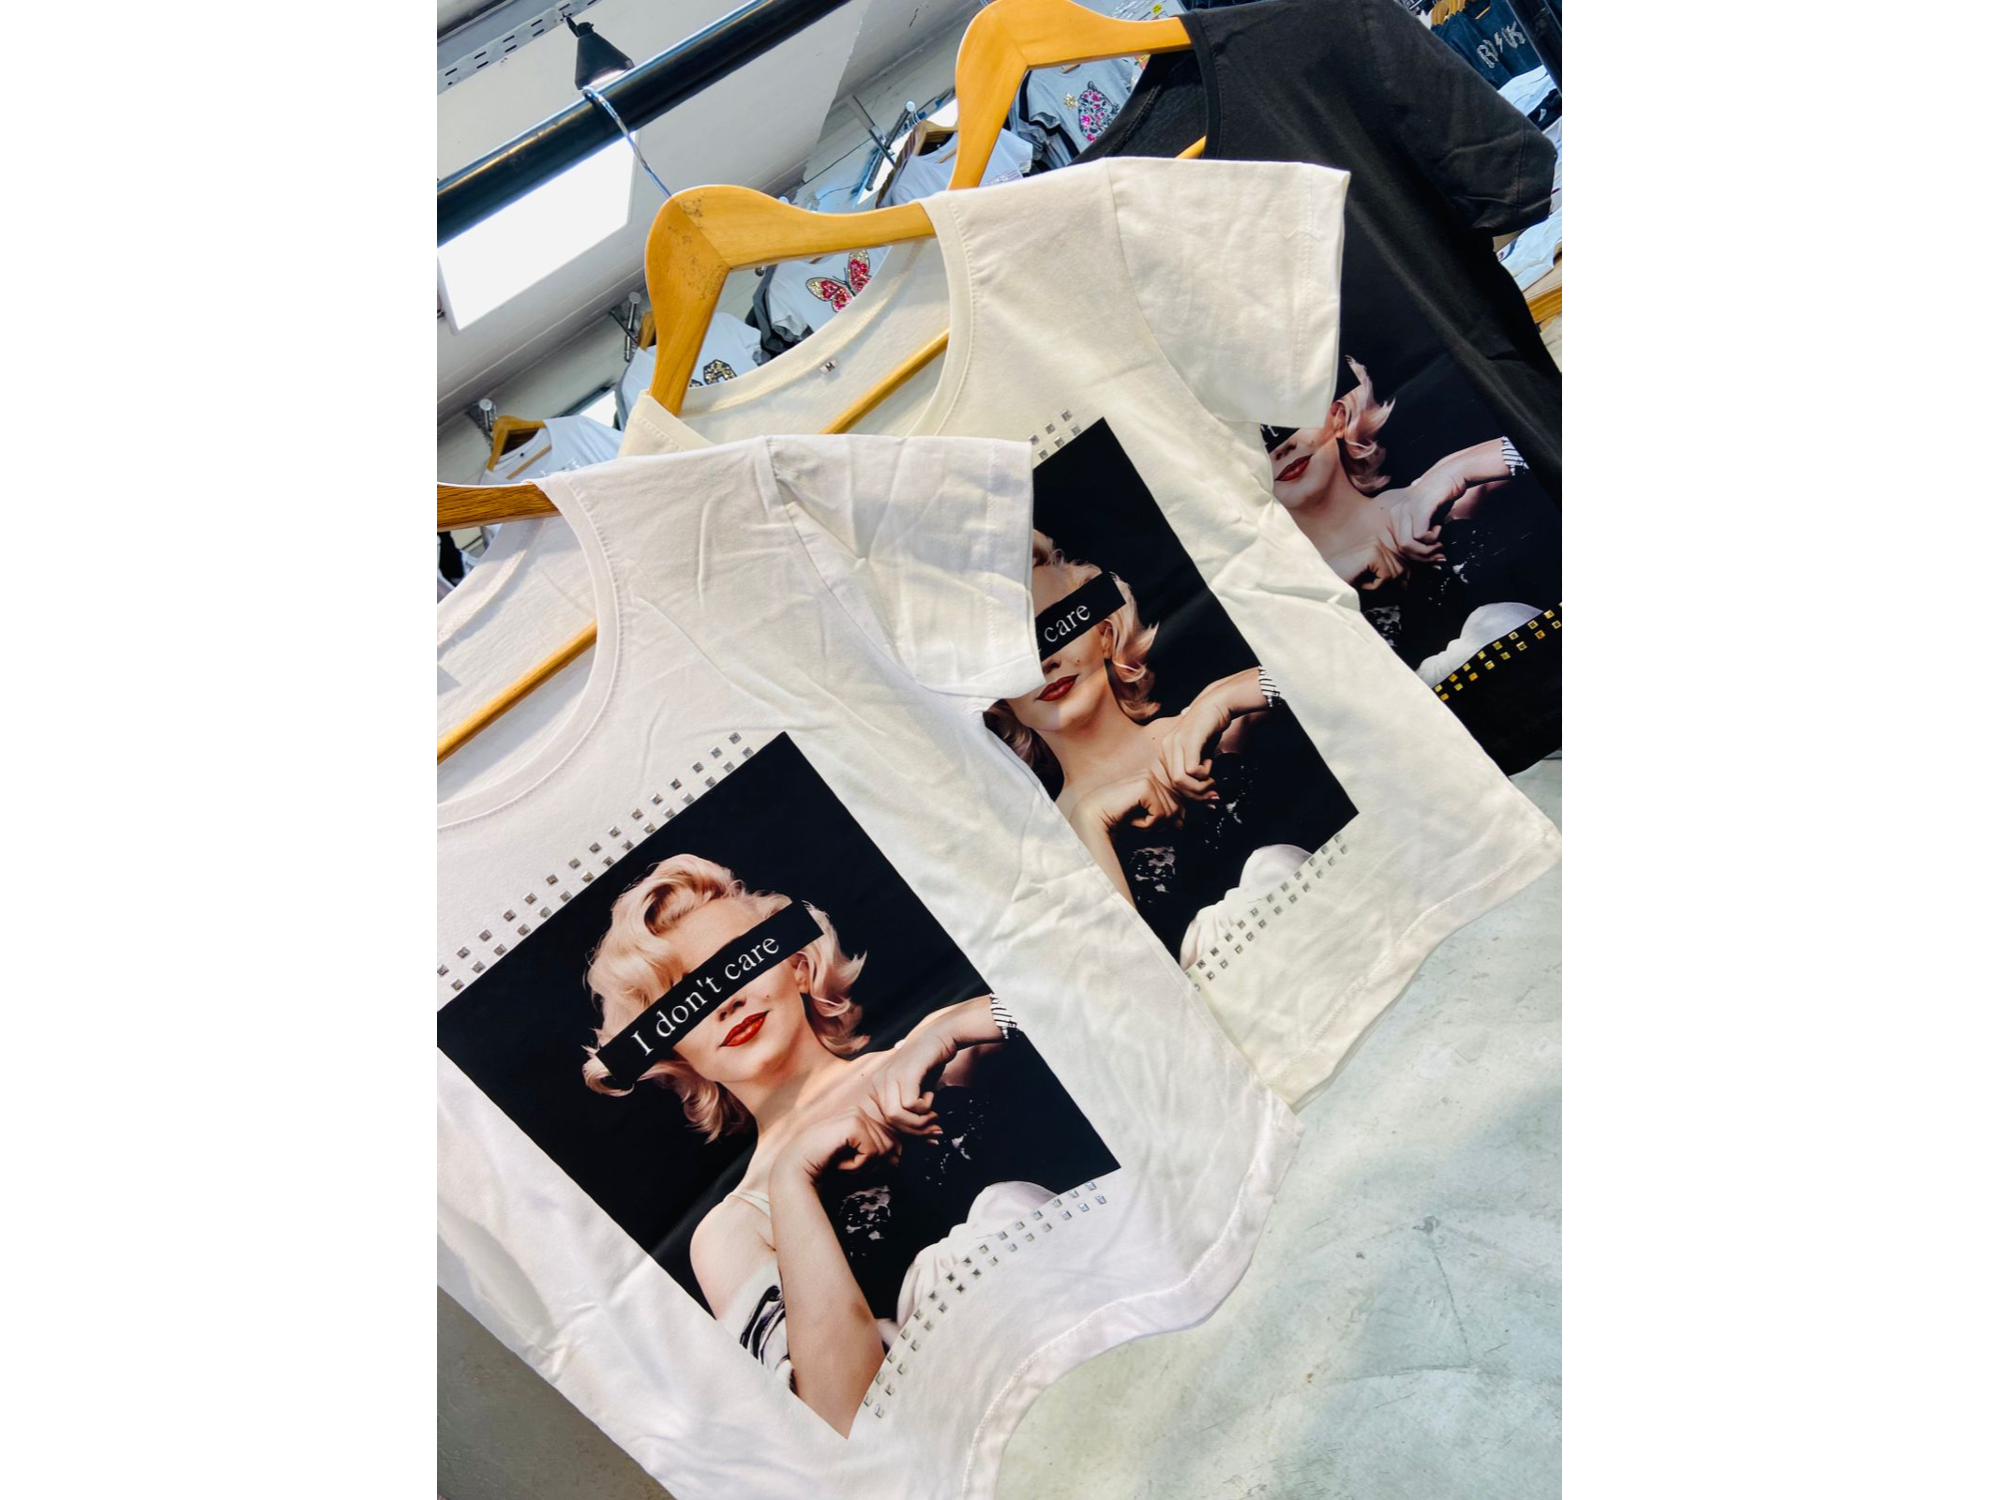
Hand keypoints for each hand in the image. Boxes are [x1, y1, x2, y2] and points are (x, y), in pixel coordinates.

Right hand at [777, 1106, 903, 1184]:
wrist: (796, 1169)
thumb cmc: (824, 1166)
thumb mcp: (856, 1159)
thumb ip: (877, 1155)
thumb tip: (899, 1157)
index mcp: (861, 1117)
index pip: (891, 1142)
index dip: (878, 1162)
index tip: (852, 1165)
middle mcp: (860, 1112)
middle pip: (891, 1146)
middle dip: (872, 1165)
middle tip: (846, 1166)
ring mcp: (856, 1115)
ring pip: (882, 1150)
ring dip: (863, 1166)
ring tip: (841, 1164)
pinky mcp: (853, 1124)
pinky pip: (872, 1152)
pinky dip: (857, 1165)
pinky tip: (839, 1162)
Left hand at [867, 1023, 960, 1136]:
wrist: (942, 1035)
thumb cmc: (931, 1063)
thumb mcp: (919, 1090)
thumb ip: (916, 1112)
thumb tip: (929, 1138)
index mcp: (879, 1086)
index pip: (886, 1121)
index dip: (909, 1131)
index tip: (929, 1132)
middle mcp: (879, 1080)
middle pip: (890, 1120)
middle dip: (915, 1130)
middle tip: (934, 1126)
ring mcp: (890, 1075)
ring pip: (896, 1115)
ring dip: (919, 1120)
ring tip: (933, 1112)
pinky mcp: (905, 1072)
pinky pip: (909, 1103)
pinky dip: (924, 1106)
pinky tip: (931, 1094)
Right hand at [1070, 769, 1181, 835]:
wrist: (1091, 821)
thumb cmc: (1115, 820)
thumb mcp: (1145, 817)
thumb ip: (1165, 816)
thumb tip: (1183, 822)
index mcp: (1150, 779)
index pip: (1176, 803)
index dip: (1165, 821)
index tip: (1143, 823)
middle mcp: (1150, 774)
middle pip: (1177, 808)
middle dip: (1160, 824)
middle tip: (1138, 824)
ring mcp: (1148, 778)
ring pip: (1171, 812)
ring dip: (1153, 825)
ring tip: (1133, 821)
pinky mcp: (1145, 786)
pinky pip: (1161, 814)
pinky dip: (1148, 825)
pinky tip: (1131, 819)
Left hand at [1152, 696, 1231, 798]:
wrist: (1218, 704)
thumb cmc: (1210, 729)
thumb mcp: (1200, 754)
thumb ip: (1196, 772)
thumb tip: (1205, 796)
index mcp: (1165, 751)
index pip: (1170, 783)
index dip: (1189, 795)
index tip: (1207, 797)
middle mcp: (1165, 747)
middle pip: (1174, 785)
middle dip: (1195, 795)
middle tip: (1212, 794)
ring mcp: (1174, 743)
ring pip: (1179, 780)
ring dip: (1200, 786)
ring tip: (1212, 779)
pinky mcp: (1187, 740)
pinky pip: (1191, 769)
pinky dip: (1204, 773)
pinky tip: (1210, 762)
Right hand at [1346, 534, 1440, 590]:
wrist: (1326, 582)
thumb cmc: (1350, 584)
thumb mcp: (1379, 580)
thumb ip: (1402, 576)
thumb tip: (1439, 563)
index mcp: (1386, 546)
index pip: (1410, 564)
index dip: (1408, 575)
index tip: (1412, 571)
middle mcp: (1385, 542)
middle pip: (1404, 573)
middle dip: (1387, 587)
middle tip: (1368, 584)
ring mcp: (1379, 547)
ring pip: (1395, 577)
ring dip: (1378, 587)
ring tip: (1362, 580)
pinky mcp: (1374, 554)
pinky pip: (1386, 578)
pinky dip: (1372, 586)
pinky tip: (1360, 579)